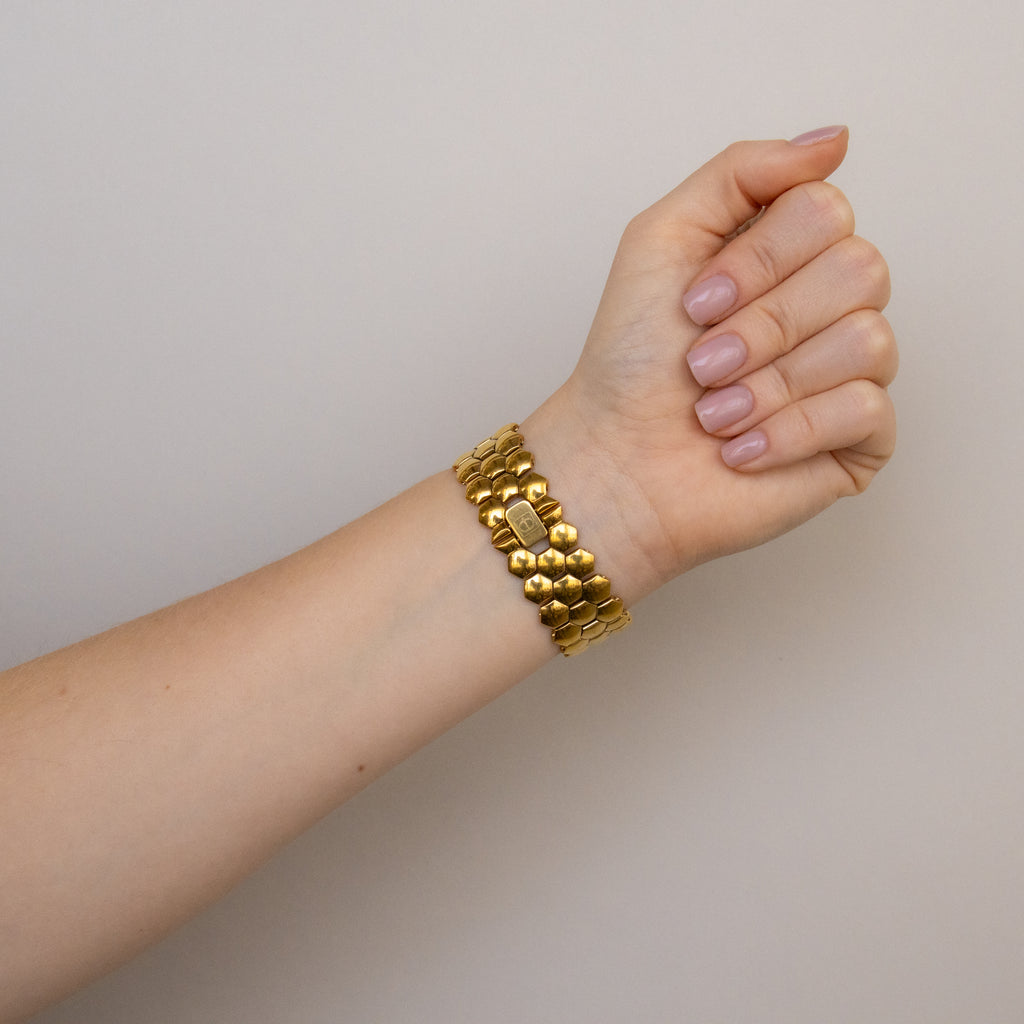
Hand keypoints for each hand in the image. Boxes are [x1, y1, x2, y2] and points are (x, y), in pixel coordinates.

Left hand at [524, 127, 896, 600]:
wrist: (615, 461)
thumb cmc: (629, 361)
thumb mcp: (662, 238)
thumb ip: (741, 172)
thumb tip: (835, 140)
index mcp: (791, 253)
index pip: (828, 210)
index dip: (758, 260)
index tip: (694, 303)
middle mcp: (832, 305)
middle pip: (862, 269)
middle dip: (762, 324)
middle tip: (701, 364)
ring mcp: (852, 373)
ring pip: (869, 341)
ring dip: (768, 383)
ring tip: (714, 412)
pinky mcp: (860, 440)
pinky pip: (867, 410)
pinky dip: (788, 431)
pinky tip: (741, 450)